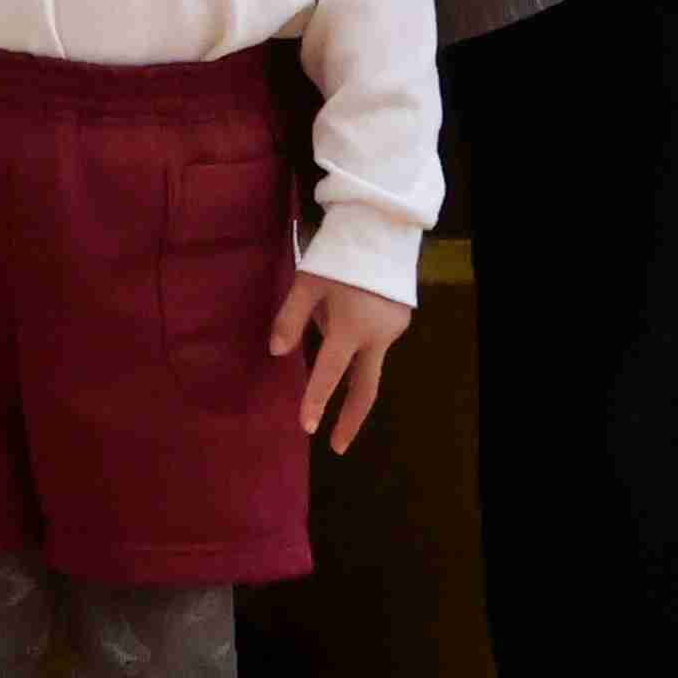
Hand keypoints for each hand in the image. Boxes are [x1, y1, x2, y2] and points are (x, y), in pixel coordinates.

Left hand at [271, 269, 415, 449]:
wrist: (383, 230)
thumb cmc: (338, 255)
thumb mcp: (307, 283)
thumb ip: (290, 319)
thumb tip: (278, 353)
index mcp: (351, 328)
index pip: (329, 373)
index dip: (316, 400)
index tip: (307, 427)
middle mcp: (377, 337)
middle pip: (365, 388)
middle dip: (350, 419)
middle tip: (337, 447)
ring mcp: (393, 332)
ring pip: (365, 359)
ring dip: (345, 357)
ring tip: (334, 304)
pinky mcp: (399, 323)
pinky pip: (372, 340)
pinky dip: (355, 338)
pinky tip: (348, 305)